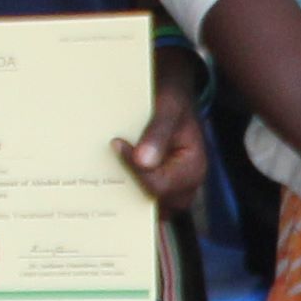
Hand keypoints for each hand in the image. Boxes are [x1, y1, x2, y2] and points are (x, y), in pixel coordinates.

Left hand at [120, 63, 209, 211]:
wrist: (170, 96)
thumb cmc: (173, 99)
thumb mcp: (168, 108)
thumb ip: (157, 134)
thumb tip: (142, 162)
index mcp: (194, 168)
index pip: (160, 184)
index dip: (136, 170)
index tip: (116, 144)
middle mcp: (186, 185)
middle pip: (154, 203)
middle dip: (130, 191)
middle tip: (106, 172)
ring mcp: (171, 189)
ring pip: (145, 205)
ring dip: (126, 193)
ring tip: (106, 177)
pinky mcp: (157, 185)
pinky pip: (140, 197)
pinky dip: (126, 189)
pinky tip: (111, 176)